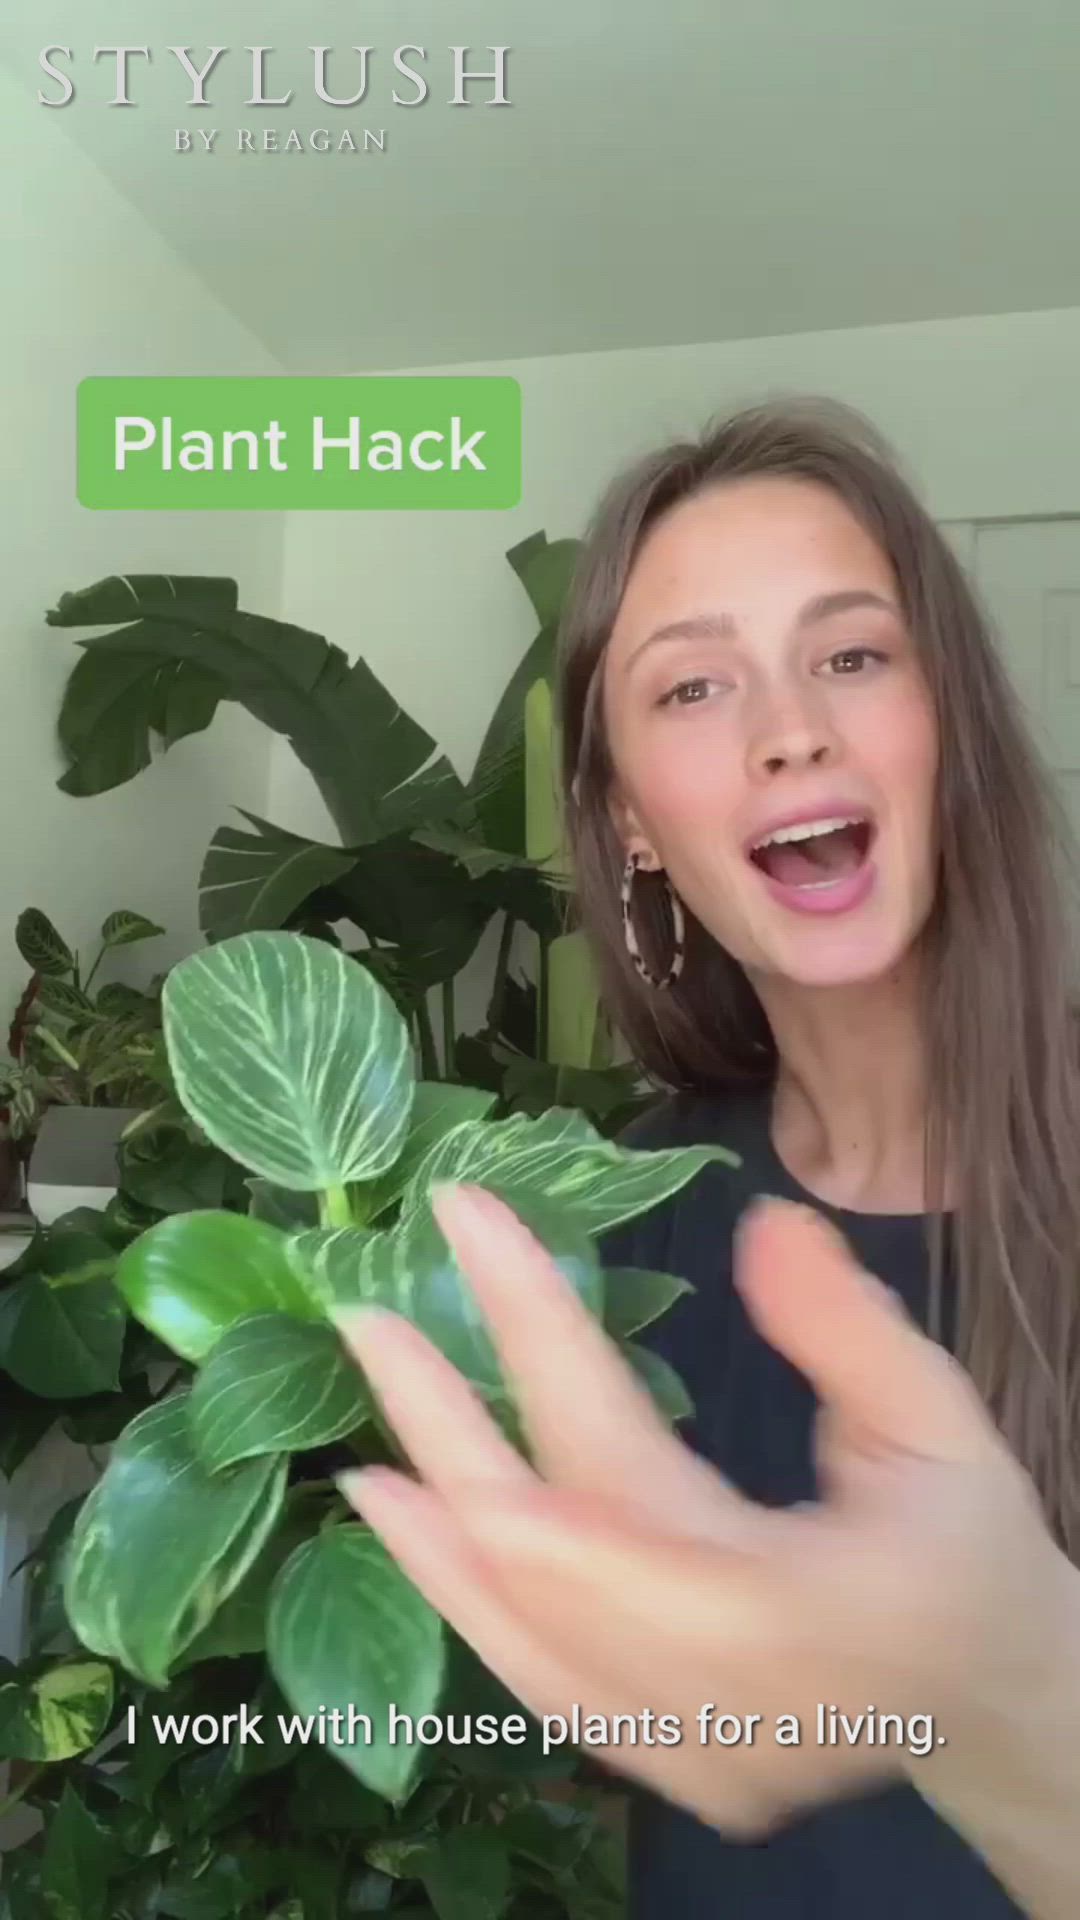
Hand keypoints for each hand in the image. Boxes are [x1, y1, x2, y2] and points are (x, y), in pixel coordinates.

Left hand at [333, 1184, 1068, 1838]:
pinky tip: (418, 1534)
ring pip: (529, 1636)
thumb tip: (759, 1225)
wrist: (981, 1694)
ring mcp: (691, 1752)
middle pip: (551, 1556)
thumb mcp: (938, 1421)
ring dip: (436, 1537)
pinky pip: (546, 1685)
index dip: (537, 1340)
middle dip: (450, 1430)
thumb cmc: (962, 1545)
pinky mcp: (669, 1770)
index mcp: (806, 1608)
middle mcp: (731, 1697)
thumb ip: (849, 1330)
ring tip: (365, 1447)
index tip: (470, 1228)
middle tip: (367, 1319)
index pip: (626, 1465)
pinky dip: (472, 1606)